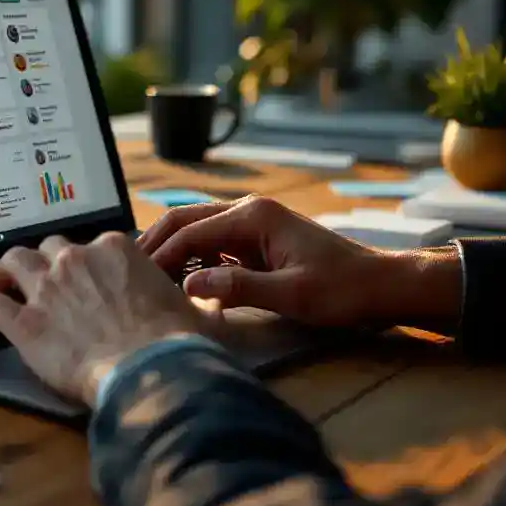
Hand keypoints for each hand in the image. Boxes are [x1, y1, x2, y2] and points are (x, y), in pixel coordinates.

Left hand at [0, 232, 209, 405]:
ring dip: (3, 274)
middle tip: (41, 283)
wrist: (151, 371)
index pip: (91, 246)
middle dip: (44, 263)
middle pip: (49, 248)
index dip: (85, 263)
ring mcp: (46, 288)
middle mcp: (76, 259)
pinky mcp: (24, 322)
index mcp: (116, 249)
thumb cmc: (178, 343)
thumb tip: (213, 303)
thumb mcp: (198, 310)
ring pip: (11, 263)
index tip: (84, 278)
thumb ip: (197, 300)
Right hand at [137, 195, 462, 328]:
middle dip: (155, 243)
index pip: (190, 232)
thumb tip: (188, 286)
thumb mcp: (292, 295)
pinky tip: (180, 281)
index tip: (135, 281)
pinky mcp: (256, 240)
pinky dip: (191, 259)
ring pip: (196, 229)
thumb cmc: (342, 291)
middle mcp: (247, 211)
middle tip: (125, 271)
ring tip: (143, 277)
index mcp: (252, 216)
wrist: (380, 286)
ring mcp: (251, 224)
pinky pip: (212, 244)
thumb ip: (239, 288)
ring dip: (170, 250)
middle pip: (185, 220)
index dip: (160, 256)